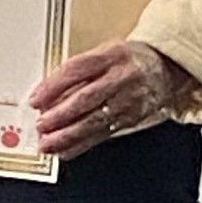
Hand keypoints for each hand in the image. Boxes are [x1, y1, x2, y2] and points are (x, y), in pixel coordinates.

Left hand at [31, 41, 201, 160]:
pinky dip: (81, 144)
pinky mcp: (132, 118)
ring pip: (94, 121)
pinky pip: (103, 134)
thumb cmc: (128, 59)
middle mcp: (121, 77)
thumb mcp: (105, 52)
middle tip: (41, 125)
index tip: (36, 100)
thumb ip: (78, 72)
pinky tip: (65, 150)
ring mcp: (129, 99)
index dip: (53, 86)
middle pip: (86, 98)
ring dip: (68, 135)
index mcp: (111, 55)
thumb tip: (47, 96)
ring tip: (48, 143)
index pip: (76, 70)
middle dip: (60, 115)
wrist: (165, 66)